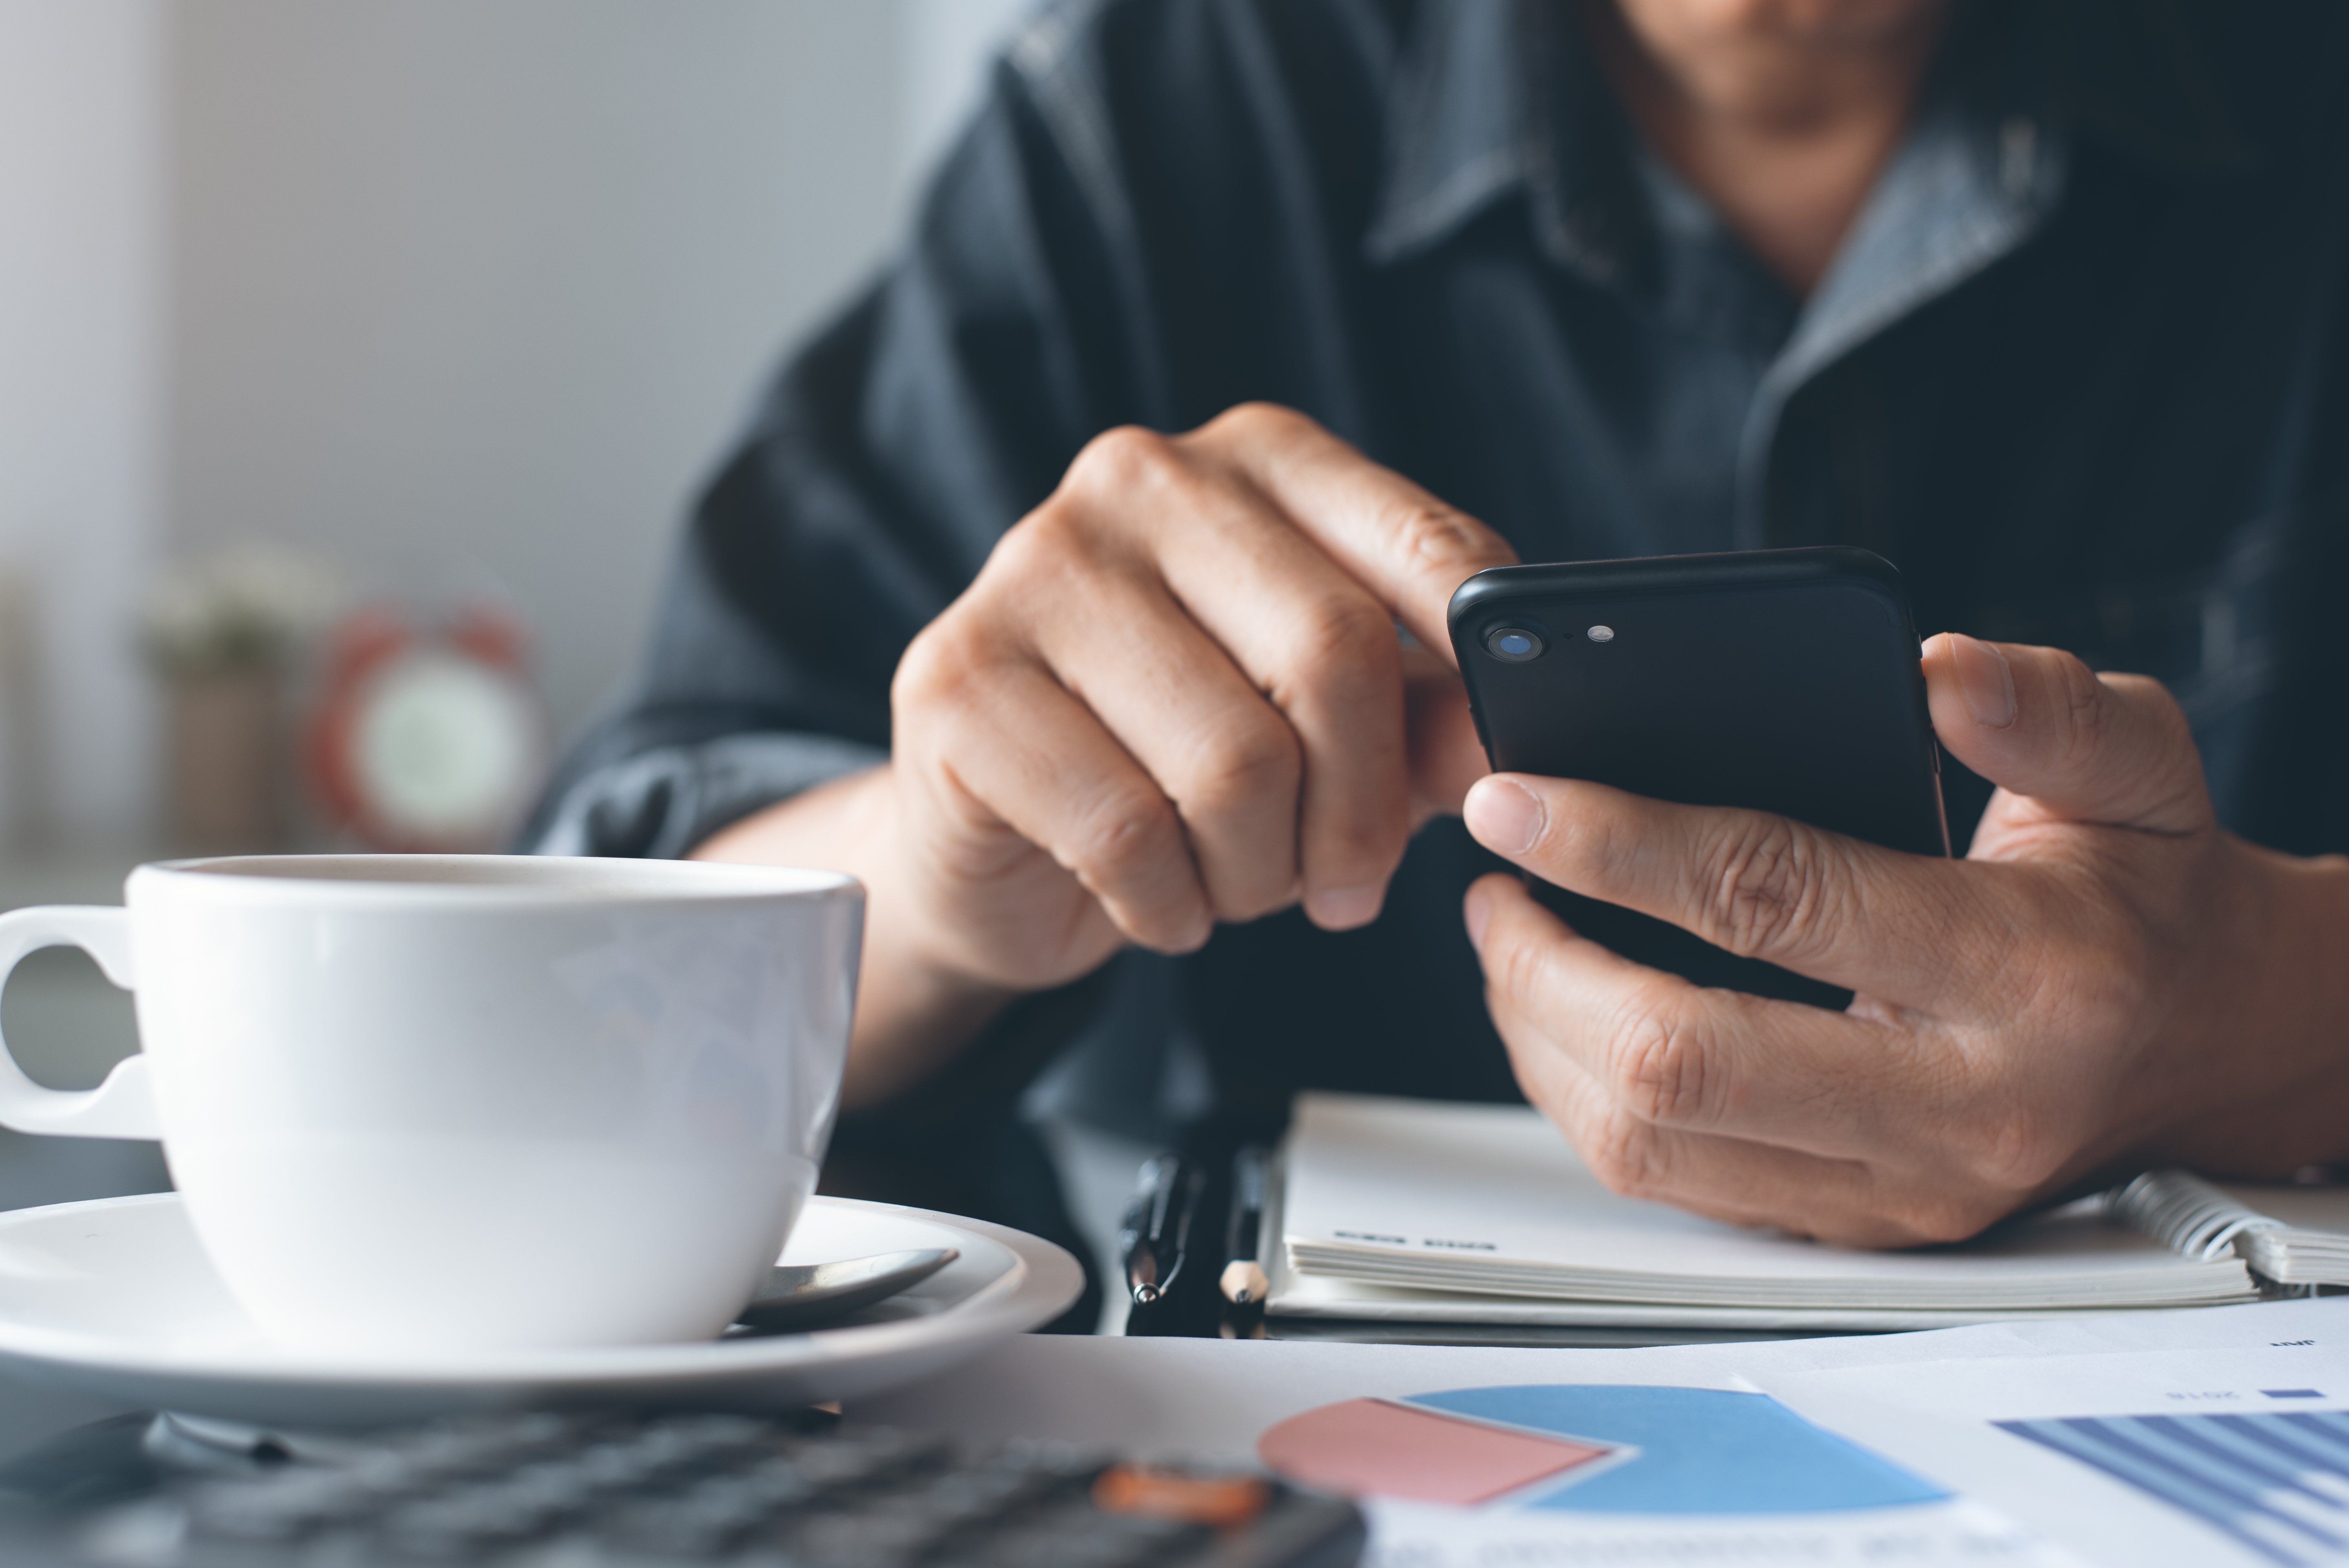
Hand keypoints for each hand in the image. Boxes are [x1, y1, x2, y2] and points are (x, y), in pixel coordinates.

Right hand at [703, 404, 1506, 1101]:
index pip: (1423, 549)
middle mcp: (1140, 481)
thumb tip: (1514, 747)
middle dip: (1362, 811)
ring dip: (1260, 872)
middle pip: (1330, 654)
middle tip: (1347, 885)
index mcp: (1255, 458)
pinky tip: (1158, 900)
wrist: (989, 833)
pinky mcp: (957, 682)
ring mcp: (1031, 568)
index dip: (1482, 673)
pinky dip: (1171, 905)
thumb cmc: (1176, 761)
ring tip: (1235, 883)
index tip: (1496, 772)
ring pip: (1232, 763)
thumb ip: (1423, 717)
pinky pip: (1125, 833)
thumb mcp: (1326, 726)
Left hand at [1460, 633, 2348, 1245]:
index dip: (1617, 844)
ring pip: (1650, 1148)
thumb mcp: (2140, 770)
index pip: (1771, 901)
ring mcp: (1899, 1194)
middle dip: (1544, 966)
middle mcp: (1958, 1110)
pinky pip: (1672, 1188)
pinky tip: (1565, 1016)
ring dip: (1541, 1038)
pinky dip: (1586, 1098)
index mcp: (2024, 976)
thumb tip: (1937, 672)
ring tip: (1509, 940)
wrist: (2217, 1042)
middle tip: (1492, 881)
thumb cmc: (2150, 896)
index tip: (1513, 799)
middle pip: (1679, 1064)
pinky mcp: (1856, 1230)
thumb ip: (2045, 709)